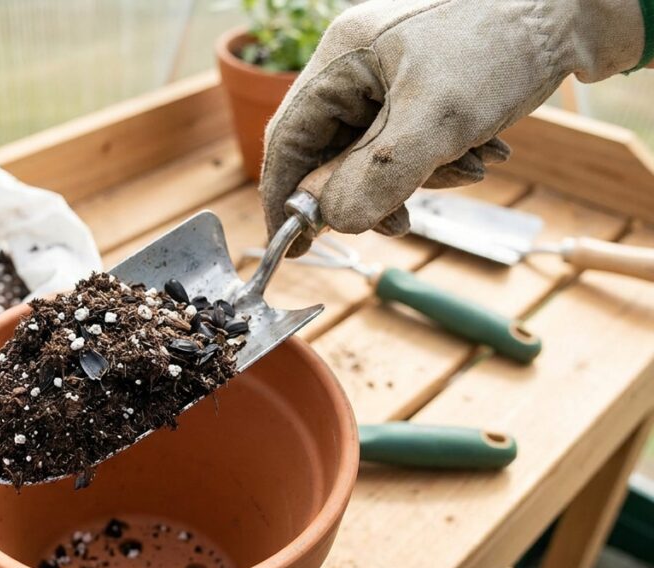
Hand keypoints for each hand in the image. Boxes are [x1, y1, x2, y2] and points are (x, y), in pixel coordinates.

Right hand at [260, 0, 645, 252]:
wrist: (578, 11)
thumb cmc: (502, 48)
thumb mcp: (438, 122)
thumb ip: (378, 177)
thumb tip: (333, 222)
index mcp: (342, 58)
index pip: (290, 139)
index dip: (288, 197)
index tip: (296, 245)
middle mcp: (357, 65)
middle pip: (333, 152)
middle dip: (370, 190)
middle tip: (401, 221)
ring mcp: (389, 76)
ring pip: (375, 154)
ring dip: (416, 178)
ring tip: (468, 169)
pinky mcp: (422, 88)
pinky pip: (408, 143)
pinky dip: (439, 161)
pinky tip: (481, 154)